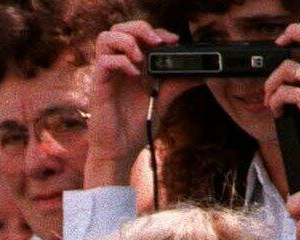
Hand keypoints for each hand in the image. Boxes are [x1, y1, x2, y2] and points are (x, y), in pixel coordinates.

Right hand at [83, 21, 194, 187]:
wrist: (120, 152)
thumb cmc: (135, 128)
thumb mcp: (162, 102)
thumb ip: (177, 85)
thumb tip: (200, 75)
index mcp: (132, 66)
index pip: (138, 34)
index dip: (156, 30)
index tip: (173, 40)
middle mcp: (118, 66)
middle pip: (120, 28)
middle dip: (140, 28)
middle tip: (157, 42)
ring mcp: (107, 75)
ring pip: (105, 37)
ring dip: (126, 41)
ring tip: (141, 57)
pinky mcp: (99, 86)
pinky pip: (103, 62)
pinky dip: (120, 62)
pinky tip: (134, 75)